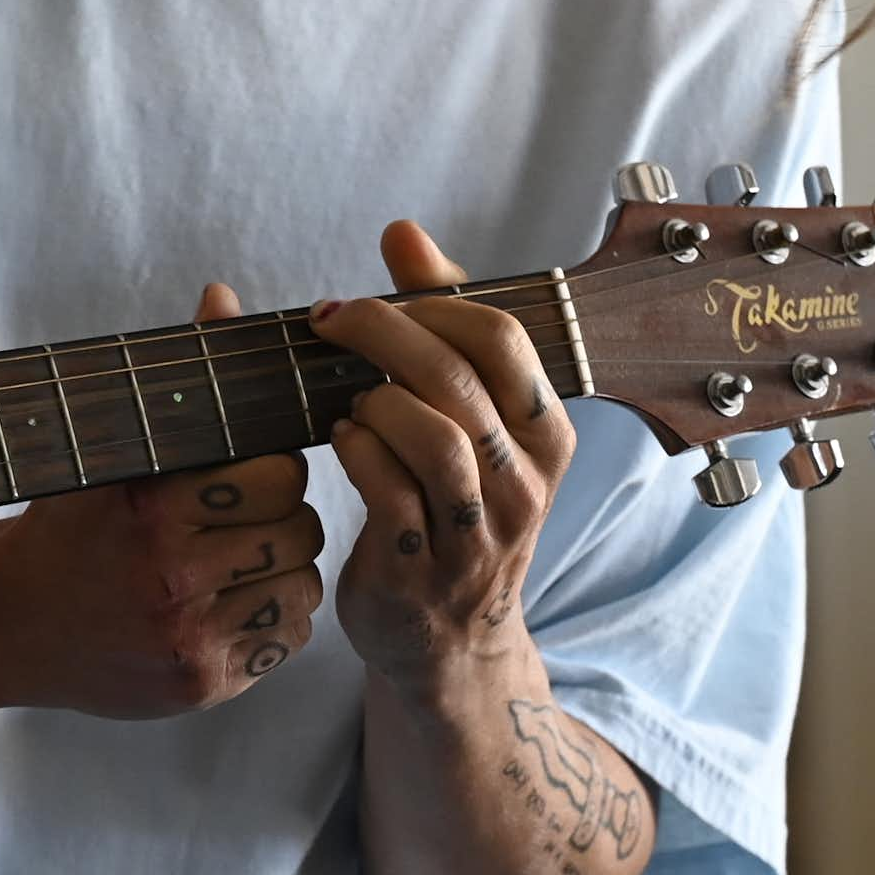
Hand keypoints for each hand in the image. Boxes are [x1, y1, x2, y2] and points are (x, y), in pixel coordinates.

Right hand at [0, 281, 325, 716]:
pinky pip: (288, 636)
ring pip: (301, 584)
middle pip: (298, 528)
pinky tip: (231, 600)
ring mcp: (189, 639)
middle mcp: (171, 578)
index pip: (276, 474)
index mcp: (150, 509)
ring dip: (282, 566)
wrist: (6, 623)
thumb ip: (177, 381)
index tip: (245, 469)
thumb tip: (222, 298)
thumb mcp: (110, 448)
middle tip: (245, 513)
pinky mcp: (203, 684)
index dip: (270, 467)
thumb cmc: (67, 524)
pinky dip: (273, 614)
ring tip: (237, 557)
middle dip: (281, 515)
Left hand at [321, 220, 576, 687]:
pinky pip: (388, 493)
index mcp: (545, 436)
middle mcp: (523, 485)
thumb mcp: (465, 414)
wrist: (447, 643)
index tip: (375, 297)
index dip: (430, 303)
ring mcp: (476, 535)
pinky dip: (354, 451)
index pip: (504, 338)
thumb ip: (438, 320)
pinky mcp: (420, 572)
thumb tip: (405, 231)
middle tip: (329, 321)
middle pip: (458, 381)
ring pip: (433, 437)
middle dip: (382, 333)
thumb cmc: (449, 503)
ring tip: (348, 399)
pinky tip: (340, 440)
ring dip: (372, 400)